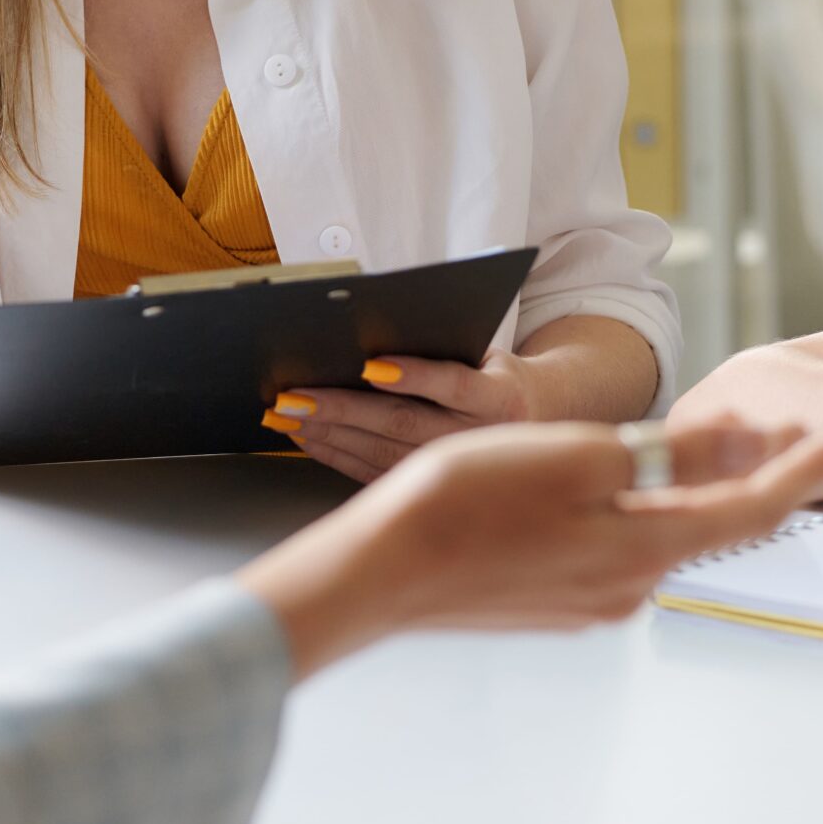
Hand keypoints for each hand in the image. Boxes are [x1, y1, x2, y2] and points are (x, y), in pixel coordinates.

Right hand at [236, 416, 822, 677]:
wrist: (382, 571)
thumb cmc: (470, 504)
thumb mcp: (584, 458)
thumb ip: (676, 456)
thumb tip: (755, 444)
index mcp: (645, 548)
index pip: (751, 510)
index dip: (799, 470)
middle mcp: (628, 585)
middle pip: (711, 523)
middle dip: (752, 476)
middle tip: (787, 431)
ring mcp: (589, 599)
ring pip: (662, 534)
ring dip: (693, 492)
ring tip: (714, 447)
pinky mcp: (553, 599)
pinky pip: (618, 547)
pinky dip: (641, 512)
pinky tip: (623, 487)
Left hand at [265, 351, 539, 483]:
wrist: (534, 421)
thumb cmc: (495, 374)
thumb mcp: (487, 353)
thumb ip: (443, 347)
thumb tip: (369, 337)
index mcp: (500, 398)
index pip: (454, 385)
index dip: (414, 375)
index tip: (370, 366)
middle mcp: (479, 439)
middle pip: (404, 423)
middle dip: (342, 409)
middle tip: (293, 396)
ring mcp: (455, 469)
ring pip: (383, 454)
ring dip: (329, 434)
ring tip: (288, 416)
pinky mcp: (431, 486)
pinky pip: (376, 474)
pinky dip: (336, 455)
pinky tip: (307, 439)